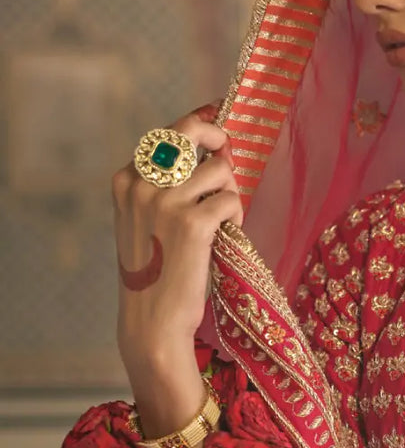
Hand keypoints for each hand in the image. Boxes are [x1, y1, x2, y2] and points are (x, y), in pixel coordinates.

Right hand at [112, 105, 242, 389]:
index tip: (219, 126)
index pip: (166, 133)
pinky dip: (236, 216)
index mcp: (126, 180)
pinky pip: (231, 199)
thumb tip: (217, 153)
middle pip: (188, 131)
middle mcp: (141, 184)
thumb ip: (168, 188)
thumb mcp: (148, 222)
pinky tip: (225, 236)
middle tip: (229, 150)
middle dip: (217, 135)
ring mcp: (165, 201)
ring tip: (221, 222)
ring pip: (220, 170)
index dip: (200, 127)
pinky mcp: (192, 222)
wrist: (152, 321)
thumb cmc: (158, 273)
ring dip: (230, 193)